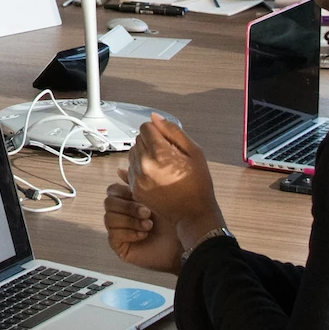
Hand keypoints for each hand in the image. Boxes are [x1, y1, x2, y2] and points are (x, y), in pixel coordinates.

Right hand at [104, 170, 181, 272]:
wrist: (185, 243)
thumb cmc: (176, 220)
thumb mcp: (157, 196)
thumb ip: (139, 182)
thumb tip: (119, 170)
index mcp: (129, 200)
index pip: (112, 190)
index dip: (123, 192)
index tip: (139, 195)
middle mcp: (122, 214)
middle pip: (108, 203)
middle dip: (129, 207)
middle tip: (148, 213)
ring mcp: (119, 230)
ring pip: (109, 218)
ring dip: (131, 221)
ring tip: (149, 226)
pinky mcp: (119, 245)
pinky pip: (113, 234)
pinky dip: (129, 233)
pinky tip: (144, 235)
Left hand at [126, 114, 226, 248]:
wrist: (193, 212)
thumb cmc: (198, 182)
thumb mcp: (195, 152)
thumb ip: (173, 131)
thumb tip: (154, 117)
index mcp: (159, 152)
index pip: (145, 128)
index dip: (157, 131)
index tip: (166, 140)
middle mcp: (144, 164)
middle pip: (137, 140)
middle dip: (150, 143)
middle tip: (166, 155)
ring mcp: (137, 178)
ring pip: (132, 153)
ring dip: (143, 155)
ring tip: (161, 165)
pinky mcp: (134, 189)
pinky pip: (130, 169)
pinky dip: (140, 169)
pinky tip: (155, 176)